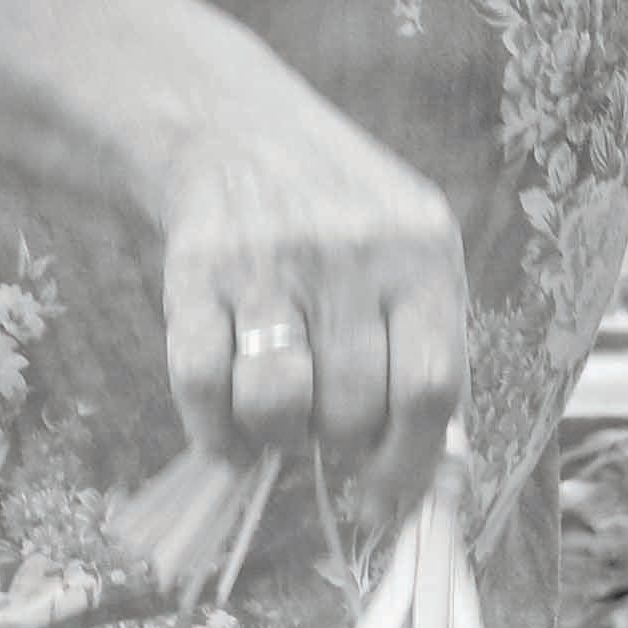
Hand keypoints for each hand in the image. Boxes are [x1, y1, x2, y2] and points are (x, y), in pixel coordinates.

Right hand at [149, 76, 470, 522]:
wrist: (236, 129)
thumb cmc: (346, 217)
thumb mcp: (414, 253)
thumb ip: (428, 346)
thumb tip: (430, 476)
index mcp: (424, 254)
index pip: (432, 388)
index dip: (408, 463)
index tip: (383, 497)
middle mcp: (351, 254)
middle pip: (352, 408)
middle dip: (339, 444)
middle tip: (329, 428)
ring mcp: (269, 260)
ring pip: (276, 404)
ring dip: (276, 440)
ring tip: (282, 422)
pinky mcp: (195, 269)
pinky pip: (200, 382)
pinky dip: (212, 430)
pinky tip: (226, 431)